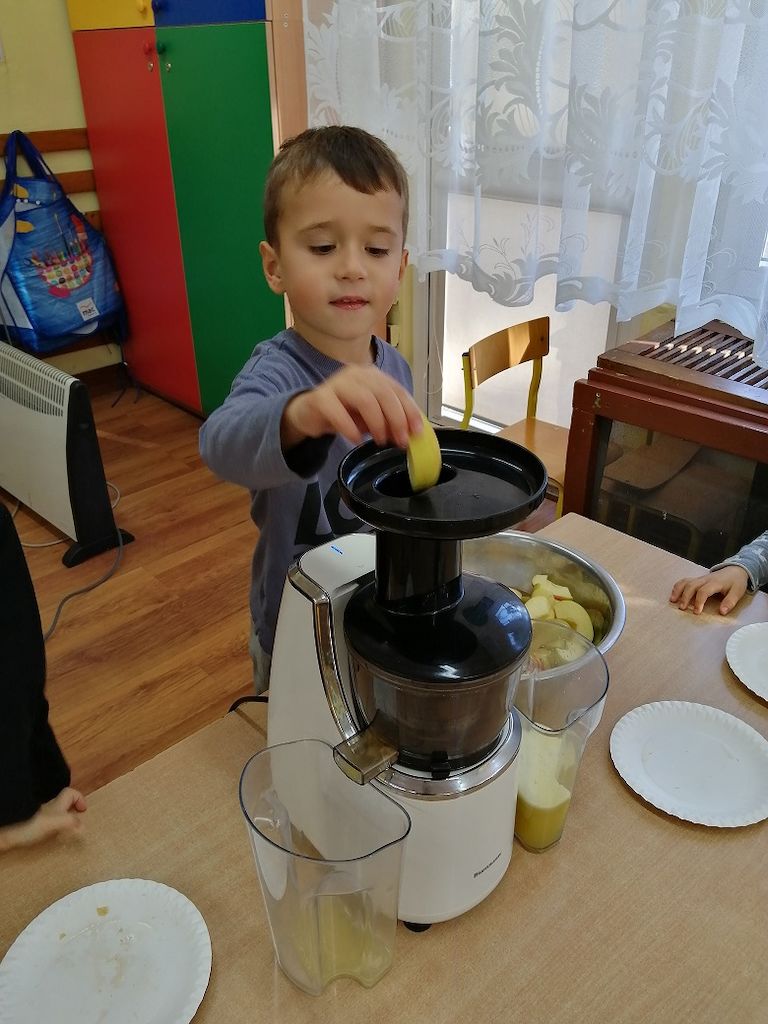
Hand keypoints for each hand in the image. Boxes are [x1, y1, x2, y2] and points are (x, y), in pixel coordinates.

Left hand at [0, 788, 86, 851]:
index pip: (70, 793)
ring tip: (65, 828)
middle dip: (70, 807)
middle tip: (76, 817)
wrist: (6, 833)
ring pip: (54, 811)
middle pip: (62, 801)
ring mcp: (38, 815)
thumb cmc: (29, 825)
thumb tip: (84, 826)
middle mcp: (48, 807)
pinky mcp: (30, 825)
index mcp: (56, 804)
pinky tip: (50, 836)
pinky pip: (44, 822)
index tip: (83, 810)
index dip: (79, 798)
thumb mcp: (54, 822)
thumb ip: (70, 821)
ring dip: (61, 817)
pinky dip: (50, 827)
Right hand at [281, 364, 423, 449]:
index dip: (410, 410)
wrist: (310, 413)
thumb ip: (390, 419)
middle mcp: (357, 374)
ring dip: (377, 424)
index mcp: (373, 375)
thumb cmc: (345, 413)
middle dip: (396, 419)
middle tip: (400, 441)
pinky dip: (350, 428)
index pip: (397, 390)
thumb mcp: (372, 416)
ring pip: (365, 400)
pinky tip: (356, 440)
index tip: (417, 431)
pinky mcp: (320, 398)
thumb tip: (410, 434)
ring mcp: (337, 383)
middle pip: (384, 393)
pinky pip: (339, 412)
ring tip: (380, 441)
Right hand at [669, 565, 749, 615]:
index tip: (696, 612)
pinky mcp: (697, 579)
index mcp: (715, 583)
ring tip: (672, 600)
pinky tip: (674, 594)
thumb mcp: (737, 592)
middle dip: (685, 597)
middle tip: (682, 608)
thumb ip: (730, 602)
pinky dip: (678, 587)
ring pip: (686, 582)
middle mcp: (705, 579)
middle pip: (691, 585)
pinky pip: (685, 581)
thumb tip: (722, 612)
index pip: (703, 591)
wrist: (735, 570)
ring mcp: (700, 579)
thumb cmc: (736, 582)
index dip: (698, 601)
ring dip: (678, 591)